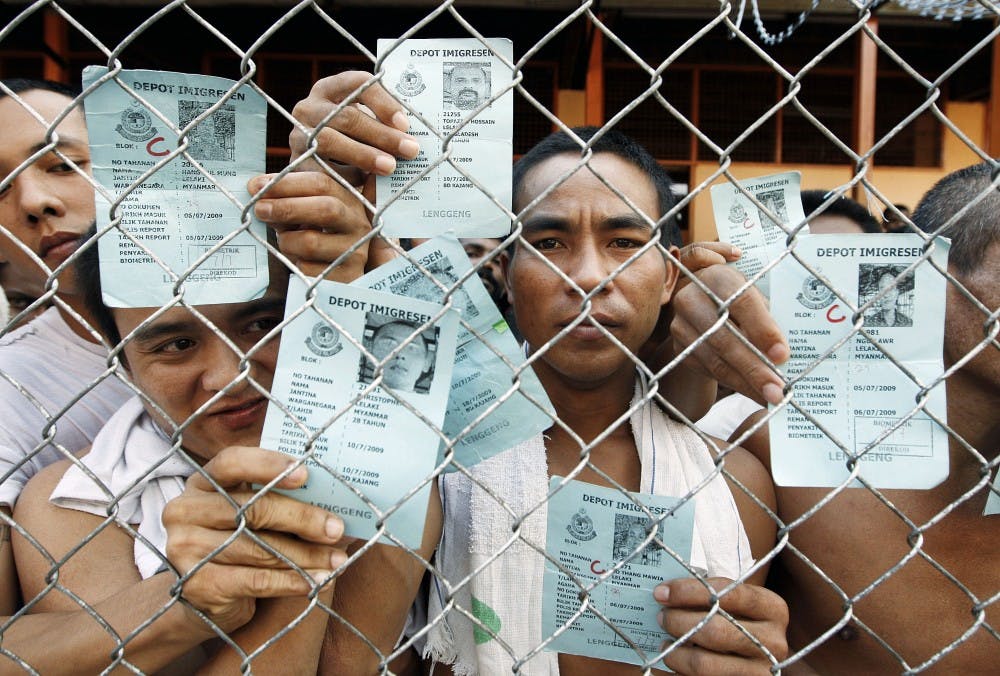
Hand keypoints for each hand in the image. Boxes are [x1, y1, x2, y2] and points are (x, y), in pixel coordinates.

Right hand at [163, 447, 347, 632]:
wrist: (206, 594)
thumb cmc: (240, 540)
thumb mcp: (252, 513)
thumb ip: (278, 497)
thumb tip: (337, 494)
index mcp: (202, 481)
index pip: (232, 462)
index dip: (268, 465)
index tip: (306, 474)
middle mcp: (185, 510)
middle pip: (251, 509)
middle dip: (301, 519)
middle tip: (336, 528)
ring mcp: (184, 547)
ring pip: (258, 549)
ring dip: (305, 556)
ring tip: (336, 560)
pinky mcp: (195, 584)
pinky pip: (254, 581)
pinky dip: (291, 581)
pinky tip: (315, 582)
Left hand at [249, 171, 383, 281]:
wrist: (339, 270)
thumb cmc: (316, 231)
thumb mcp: (305, 206)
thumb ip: (284, 193)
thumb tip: (255, 186)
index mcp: (348, 198)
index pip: (322, 183)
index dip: (287, 183)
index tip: (258, 186)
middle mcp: (358, 223)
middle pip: (326, 209)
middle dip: (287, 208)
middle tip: (260, 209)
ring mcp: (356, 251)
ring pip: (312, 243)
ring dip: (287, 240)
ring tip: (284, 240)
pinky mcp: (348, 277)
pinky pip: (309, 270)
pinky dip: (295, 264)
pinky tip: (297, 260)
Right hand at [289, 71, 419, 181]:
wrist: (313, 165)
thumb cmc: (350, 140)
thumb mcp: (363, 124)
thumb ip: (383, 124)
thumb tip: (413, 138)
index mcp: (330, 89)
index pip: (357, 83)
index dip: (382, 102)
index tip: (405, 123)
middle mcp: (310, 106)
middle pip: (347, 116)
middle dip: (382, 134)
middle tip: (409, 150)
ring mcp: (298, 133)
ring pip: (331, 141)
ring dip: (364, 155)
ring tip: (390, 167)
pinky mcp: (295, 160)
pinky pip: (321, 167)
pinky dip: (345, 175)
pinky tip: (366, 183)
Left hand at [655, 577, 788, 674]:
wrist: (760, 658)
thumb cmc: (741, 622)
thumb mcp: (735, 604)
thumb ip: (710, 595)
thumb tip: (665, 592)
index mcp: (772, 608)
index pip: (727, 593)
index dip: (689, 591)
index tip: (662, 592)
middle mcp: (773, 641)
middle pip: (714, 630)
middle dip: (678, 621)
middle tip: (661, 616)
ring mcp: (761, 671)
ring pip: (704, 663)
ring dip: (675, 651)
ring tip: (665, 642)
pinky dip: (681, 670)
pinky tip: (676, 659)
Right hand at [669, 262, 788, 404]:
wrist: (706, 308)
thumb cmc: (741, 302)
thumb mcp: (756, 300)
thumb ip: (767, 321)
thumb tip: (780, 357)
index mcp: (717, 277)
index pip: (741, 302)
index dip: (762, 329)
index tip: (782, 355)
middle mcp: (691, 298)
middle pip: (724, 337)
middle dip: (754, 367)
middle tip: (777, 390)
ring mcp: (680, 325)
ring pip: (715, 359)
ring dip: (745, 382)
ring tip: (769, 396)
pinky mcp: (679, 348)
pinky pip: (708, 370)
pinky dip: (734, 384)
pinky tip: (754, 393)